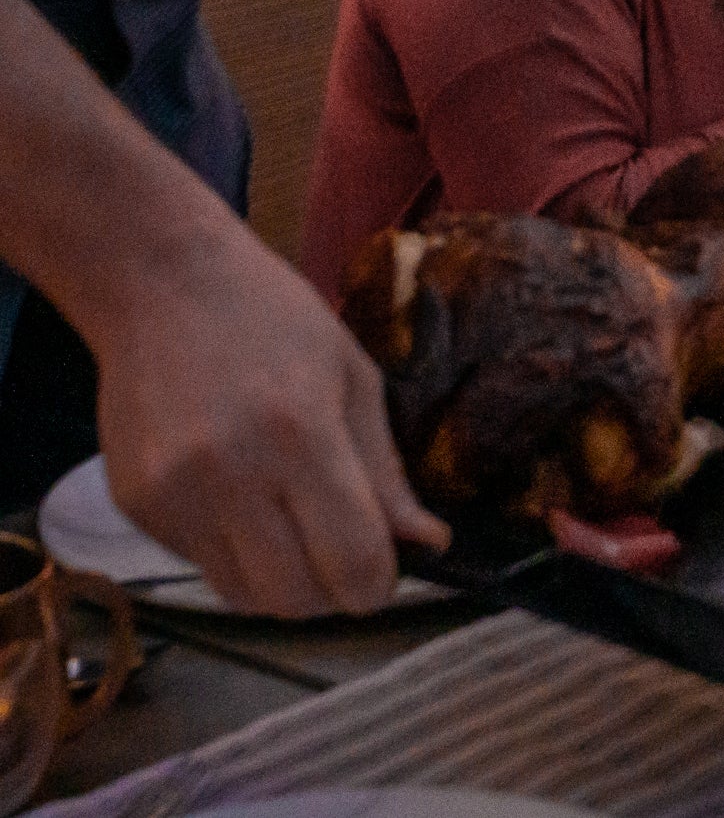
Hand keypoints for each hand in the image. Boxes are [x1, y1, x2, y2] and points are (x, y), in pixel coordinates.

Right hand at [88, 214, 446, 617]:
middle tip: (345, 555)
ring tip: (296, 529)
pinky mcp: (134, 509)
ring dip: (282, 584)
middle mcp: (232, 476)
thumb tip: (427, 543)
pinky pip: (199, 566)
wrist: (165, 286)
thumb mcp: (354, 376)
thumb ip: (386, 471)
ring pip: (241, 597)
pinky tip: (242, 501)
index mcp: (301, 434)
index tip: (388, 570)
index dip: (379, 584)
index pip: (351, 559)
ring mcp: (173, 499)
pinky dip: (233, 555)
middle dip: (332, 593)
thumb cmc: (276, 319)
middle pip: (293, 598)